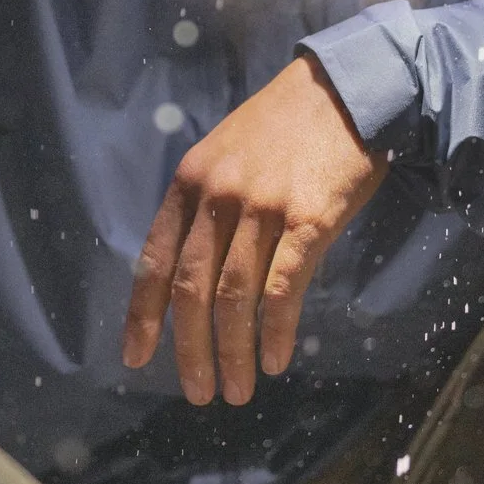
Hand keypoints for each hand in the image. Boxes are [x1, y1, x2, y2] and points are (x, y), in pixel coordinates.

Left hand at [122, 51, 390, 405]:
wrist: (346, 89)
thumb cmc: (287, 126)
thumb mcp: (227, 152)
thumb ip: (205, 204)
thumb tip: (192, 271)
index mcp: (190, 182)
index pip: (154, 259)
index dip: (143, 315)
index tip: (137, 358)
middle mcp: (218, 196)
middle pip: (192, 289)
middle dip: (190, 350)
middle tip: (198, 393)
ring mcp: (262, 207)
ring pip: (234, 297)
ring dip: (233, 353)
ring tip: (238, 390)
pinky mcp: (308, 219)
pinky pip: (283, 288)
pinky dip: (277, 331)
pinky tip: (277, 358)